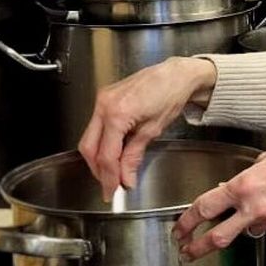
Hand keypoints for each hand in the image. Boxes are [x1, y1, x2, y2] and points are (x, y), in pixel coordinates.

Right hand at [77, 56, 217, 199]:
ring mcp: (102, 100)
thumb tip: (125, 178)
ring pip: (89, 138)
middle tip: (110, 185)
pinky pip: (95, 126)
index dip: (108, 177)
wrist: (176, 74)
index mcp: (117, 114)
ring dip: (98, 157)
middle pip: (89, 148)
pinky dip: (101, 142)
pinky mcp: (104, 98)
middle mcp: (104, 105)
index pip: (106, 156)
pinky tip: (113, 152)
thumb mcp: (153, 130)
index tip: (112, 191)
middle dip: (98, 170)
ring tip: (113, 171)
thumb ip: (134, 156)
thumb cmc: (170, 94)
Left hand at [173, 135, 265, 261]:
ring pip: (248, 229)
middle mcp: (255, 207)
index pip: (205, 208)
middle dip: (197, 247)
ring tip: (248, 214)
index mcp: (245, 186)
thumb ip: (248, 173)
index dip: (188, 221)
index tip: (181, 227)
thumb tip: (234, 184)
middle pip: (217, 237)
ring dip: (243, 224)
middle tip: (188, 250)